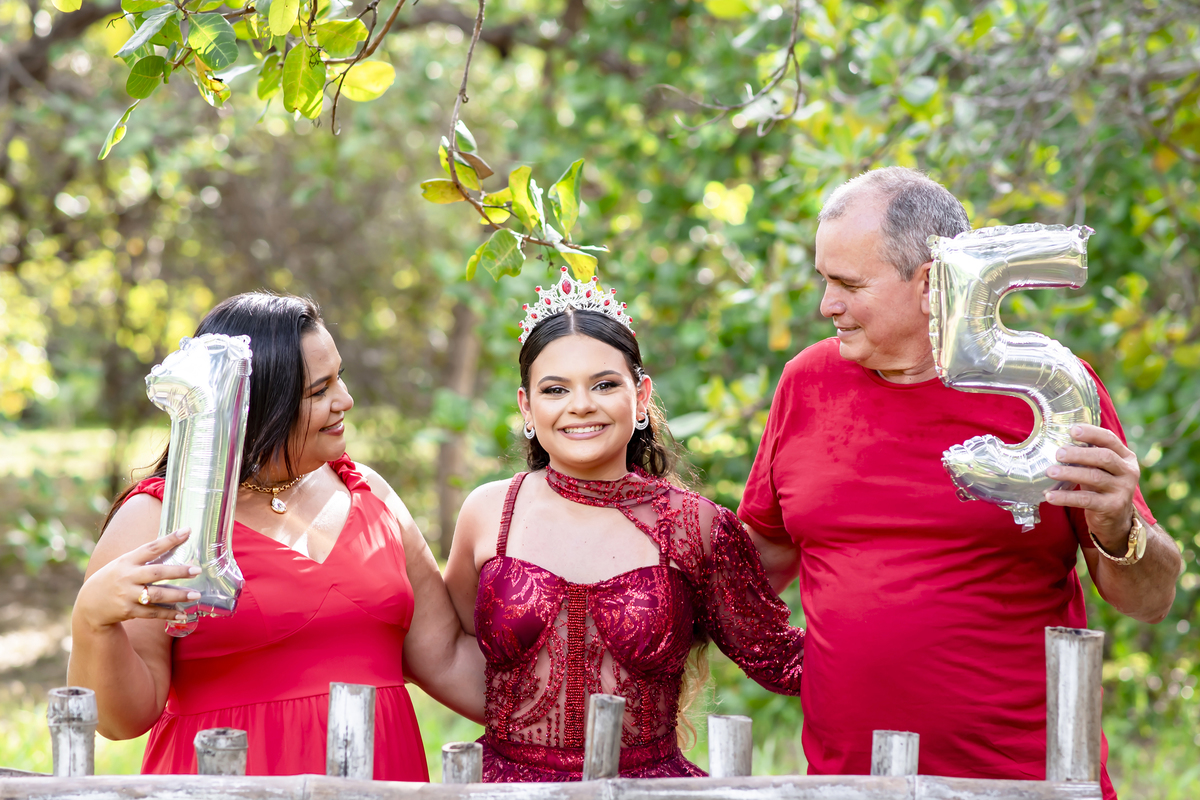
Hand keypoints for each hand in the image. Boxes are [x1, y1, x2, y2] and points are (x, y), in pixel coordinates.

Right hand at [75, 529, 201, 632]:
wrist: (88, 604)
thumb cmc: (113, 579)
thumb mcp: (123, 563)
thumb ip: (144, 558)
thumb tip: (174, 546)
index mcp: (127, 561)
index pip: (151, 548)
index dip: (169, 539)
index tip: (187, 531)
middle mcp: (127, 577)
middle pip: (157, 573)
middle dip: (178, 571)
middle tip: (197, 570)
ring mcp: (127, 595)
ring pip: (157, 595)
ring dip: (178, 595)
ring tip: (196, 595)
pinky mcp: (128, 611)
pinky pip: (152, 613)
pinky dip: (168, 614)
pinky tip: (183, 614)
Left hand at [1043, 424, 1139, 552]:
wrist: (1117, 521)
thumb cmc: (1102, 488)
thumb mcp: (1100, 469)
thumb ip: (1088, 456)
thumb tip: (1057, 440)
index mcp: (1126, 457)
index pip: (1110, 439)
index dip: (1092, 433)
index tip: (1072, 430)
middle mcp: (1128, 472)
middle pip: (1104, 457)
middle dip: (1079, 453)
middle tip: (1058, 453)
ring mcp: (1123, 490)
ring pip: (1095, 477)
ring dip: (1070, 473)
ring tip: (1050, 471)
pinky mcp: (1113, 507)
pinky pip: (1086, 500)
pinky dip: (1066, 497)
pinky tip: (1050, 496)